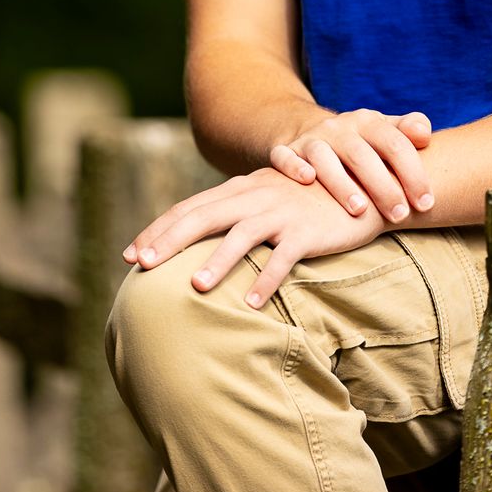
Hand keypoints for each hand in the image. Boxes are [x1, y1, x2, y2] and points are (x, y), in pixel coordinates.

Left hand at [121, 167, 385, 306]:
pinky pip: (285, 258)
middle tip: (141, 265)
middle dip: (169, 240)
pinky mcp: (309, 230)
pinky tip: (253, 304)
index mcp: (242, 189)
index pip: (190, 207)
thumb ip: (236, 212)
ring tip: (194, 286)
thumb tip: (198, 238)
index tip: (129, 254)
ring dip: (217, 261)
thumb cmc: (310, 199)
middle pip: (204, 217)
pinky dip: (268, 279)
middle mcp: (256, 196)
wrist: (363, 187)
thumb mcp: (268, 198)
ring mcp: (282, 212)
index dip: (158, 229)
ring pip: (242, 236)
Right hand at [269, 107, 433, 224]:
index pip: (394, 144)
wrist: (318, 135)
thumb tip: (425, 134)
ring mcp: (312, 139)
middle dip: (382, 186)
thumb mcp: (387, 133)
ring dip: (341, 183)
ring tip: (359, 210)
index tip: (426, 204)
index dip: (413, 173)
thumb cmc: (365, 144)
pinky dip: (294, 166)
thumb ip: (410, 131)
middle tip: (399, 215)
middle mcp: (339, 127)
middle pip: (361, 154)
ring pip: (323, 157)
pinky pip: (285, 156)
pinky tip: (308, 180)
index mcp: (368, 121)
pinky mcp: (287, 151)